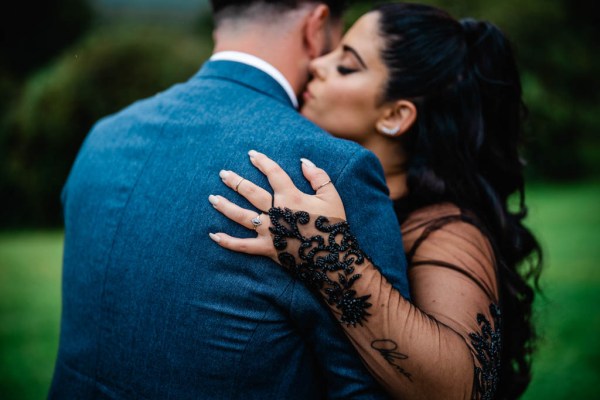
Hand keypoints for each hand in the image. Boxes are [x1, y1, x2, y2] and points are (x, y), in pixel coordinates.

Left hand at [208, 150, 345, 260]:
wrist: (333, 259)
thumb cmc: (334, 226)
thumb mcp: (332, 196)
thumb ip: (318, 176)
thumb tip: (303, 161)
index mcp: (292, 197)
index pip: (273, 174)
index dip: (262, 162)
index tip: (251, 154)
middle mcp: (276, 212)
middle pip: (250, 193)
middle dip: (235, 182)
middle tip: (223, 174)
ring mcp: (269, 231)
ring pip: (242, 216)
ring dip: (226, 206)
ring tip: (212, 198)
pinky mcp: (267, 249)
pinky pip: (243, 246)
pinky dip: (227, 241)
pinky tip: (213, 235)